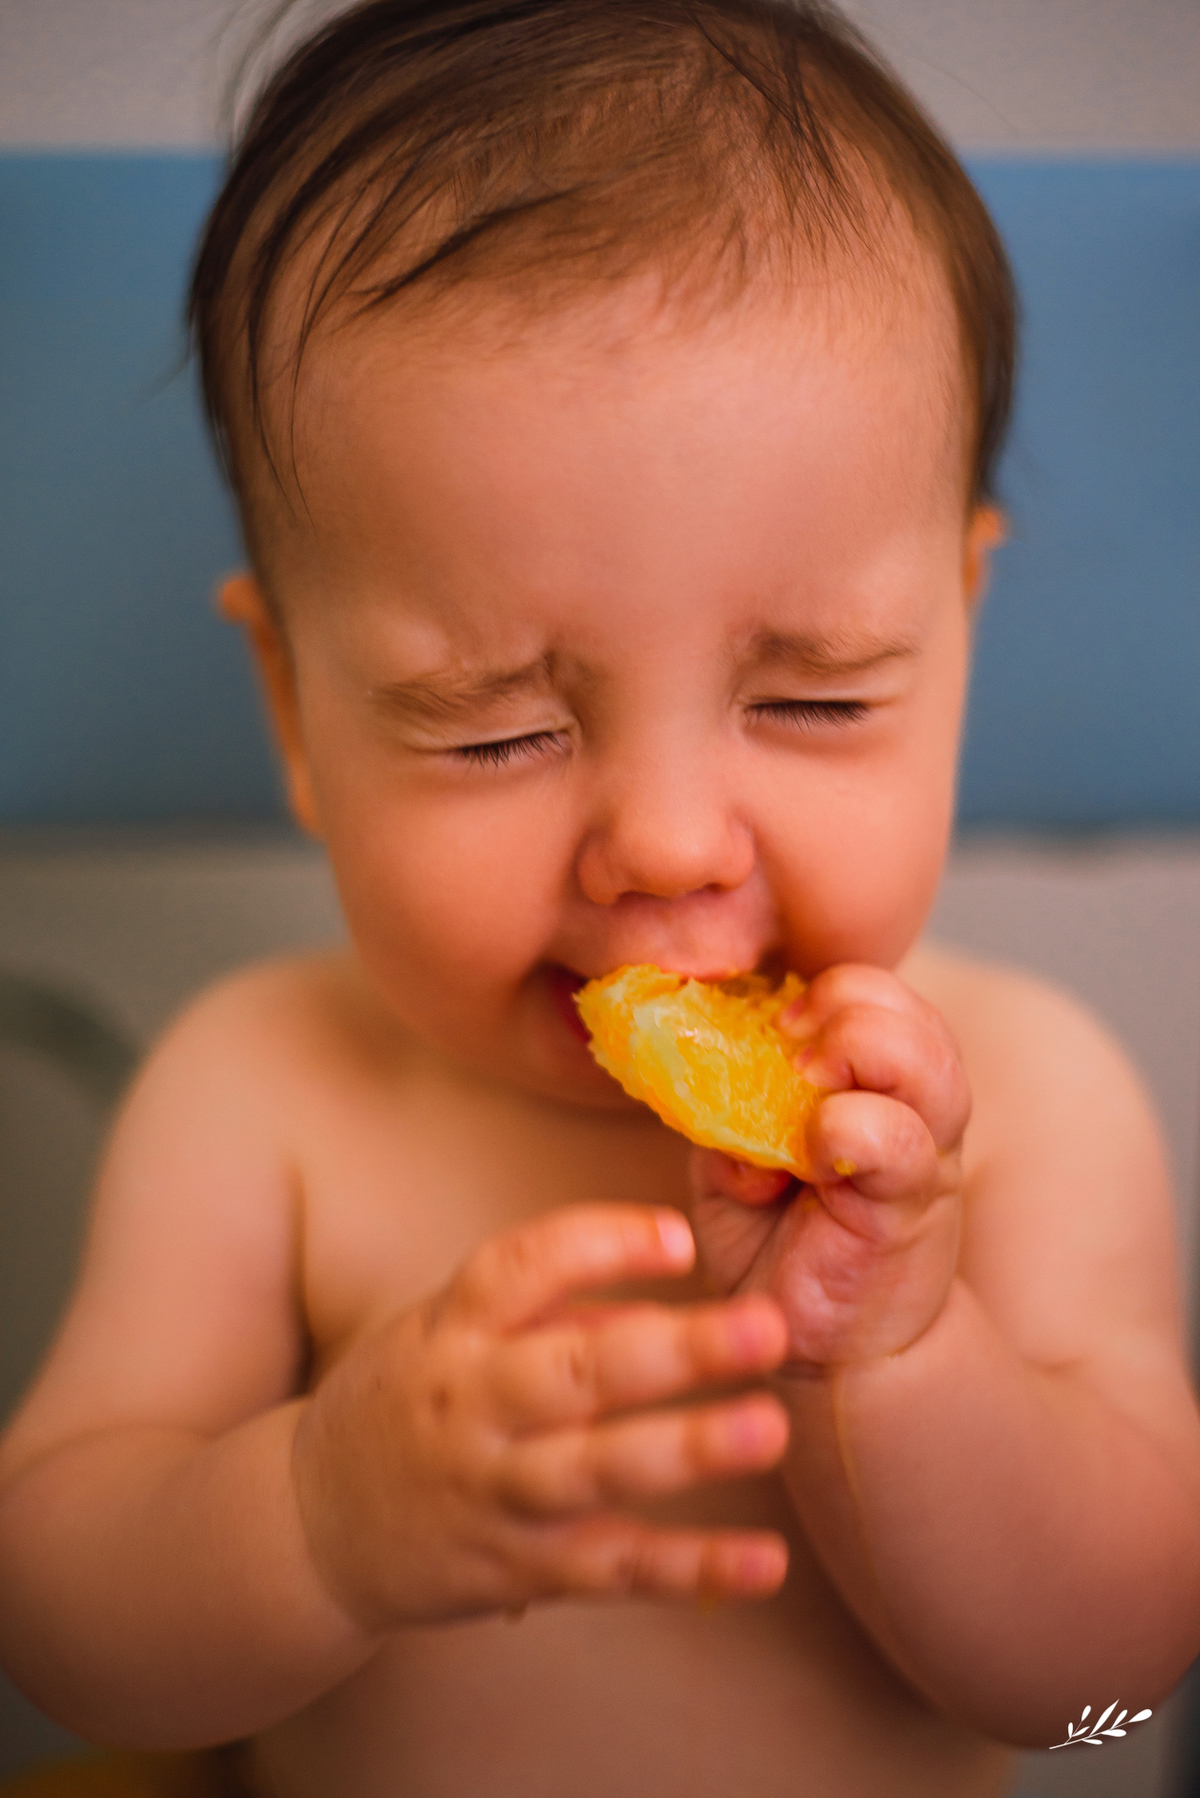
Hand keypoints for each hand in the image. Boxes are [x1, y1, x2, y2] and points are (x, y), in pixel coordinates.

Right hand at [291, 1205, 789, 1630]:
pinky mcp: (519, 1568)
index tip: (679, 1238)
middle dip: (677, 1348)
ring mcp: (495, 1492)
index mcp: (453, 1328)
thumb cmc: (406, 1398)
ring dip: (687, 1450)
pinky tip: (763, 1562)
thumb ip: (553, 1313)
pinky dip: (690, 1569)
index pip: (521, 1267)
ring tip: (768, 1429)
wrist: (310, 1524)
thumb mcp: (448, 1329)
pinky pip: (613, 1568)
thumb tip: (663, 1309)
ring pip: (597, 1471)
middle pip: (575, 1371)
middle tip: (765, 1326)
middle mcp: (473, 1405)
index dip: (602, 1245)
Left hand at [689, 965, 967, 1368]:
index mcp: (871, 1081)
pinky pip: (898, 1142)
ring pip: (925, 1060)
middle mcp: (911, 1105)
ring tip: (811, 1089)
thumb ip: (719, 1115)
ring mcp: (922, 1152)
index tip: (776, 1023)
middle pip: (906, 1008)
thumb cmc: (783, 1246)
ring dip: (858, 1051)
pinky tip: (815, 1157)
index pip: (874, 992)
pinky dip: (850, 1130)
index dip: (826, 991)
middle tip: (797, 1047)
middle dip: (845, 1008)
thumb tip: (705, 1080)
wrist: (837, 1350)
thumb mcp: (732, 1166)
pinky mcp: (913, 1204)